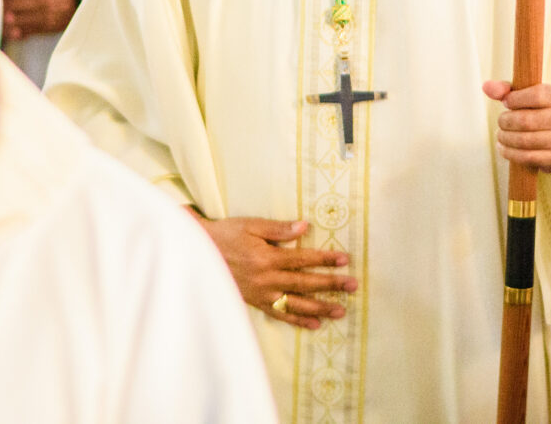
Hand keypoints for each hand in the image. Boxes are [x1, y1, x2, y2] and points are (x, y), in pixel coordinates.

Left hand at [1, 0, 77, 40]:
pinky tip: (8, 30)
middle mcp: (46, 0)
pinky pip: (28, 30)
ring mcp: (47, 15)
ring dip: (5, 20)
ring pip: (20, 18)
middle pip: (16, 3)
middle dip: (1, 5)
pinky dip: (17, 31)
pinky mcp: (47, 27)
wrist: (80, 7)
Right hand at [193, 215, 355, 329]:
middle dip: (330, 284)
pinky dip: (298, 321)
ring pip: (296, 303)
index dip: (324, 259)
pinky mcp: (255, 303)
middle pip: (305, 283)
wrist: (197, 255)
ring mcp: (261, 294)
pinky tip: (315, 325)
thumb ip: (278, 229)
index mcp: (267, 256)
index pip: (303, 258)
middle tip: (353, 286)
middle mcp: (267, 278)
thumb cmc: (224, 235)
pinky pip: (280, 314)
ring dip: (320, 307)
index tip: (344, 259)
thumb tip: (304, 227)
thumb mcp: (250, 225)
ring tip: (340, 310)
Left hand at [483, 80, 550, 169]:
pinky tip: (503, 147)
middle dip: (506, 121)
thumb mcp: (524, 95)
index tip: (506, 103)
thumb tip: (486, 87)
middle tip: (501, 122)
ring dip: (505, 138)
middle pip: (527, 120)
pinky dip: (510, 153)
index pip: (537, 95)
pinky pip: (528, 157)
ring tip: (500, 135)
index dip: (515, 99)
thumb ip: (505, 89)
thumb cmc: (536, 111)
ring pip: (525, 140)